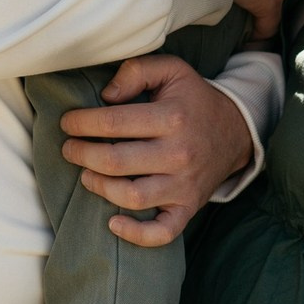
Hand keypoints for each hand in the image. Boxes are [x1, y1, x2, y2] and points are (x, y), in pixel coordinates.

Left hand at [60, 55, 252, 245]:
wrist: (235, 131)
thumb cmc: (193, 100)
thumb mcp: (172, 70)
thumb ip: (137, 71)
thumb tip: (107, 95)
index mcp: (172, 117)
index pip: (112, 123)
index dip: (81, 123)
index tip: (68, 122)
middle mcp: (178, 153)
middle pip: (114, 161)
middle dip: (81, 154)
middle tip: (70, 148)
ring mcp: (184, 184)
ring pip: (131, 196)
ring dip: (98, 186)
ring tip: (86, 174)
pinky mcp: (188, 207)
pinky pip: (162, 232)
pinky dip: (136, 234)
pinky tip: (113, 222)